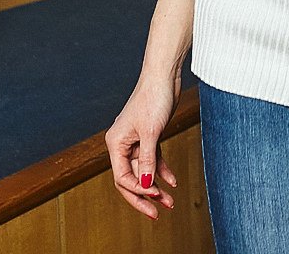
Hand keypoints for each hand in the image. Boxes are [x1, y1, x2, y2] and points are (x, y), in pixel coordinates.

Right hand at [104, 74, 182, 218]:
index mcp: (116, 143)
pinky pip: (153, 160)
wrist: (164, 76)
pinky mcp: (149, 136)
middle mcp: (122, 144)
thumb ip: (147, 160)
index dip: (138, 189)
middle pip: (131, 178)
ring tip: (170, 202)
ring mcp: (136, 141)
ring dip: (156, 186)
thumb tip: (146, 185)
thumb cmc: (153, 98)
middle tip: (157, 213)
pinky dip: (162, 171)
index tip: (155, 194)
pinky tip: (173, 182)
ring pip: (144, 171)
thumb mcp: (151, 132)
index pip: (122, 177)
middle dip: (144, 196)